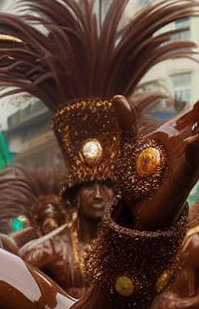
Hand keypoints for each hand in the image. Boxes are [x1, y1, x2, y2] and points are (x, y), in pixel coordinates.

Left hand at [113, 95, 198, 230]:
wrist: (139, 211)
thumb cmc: (140, 180)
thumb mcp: (130, 148)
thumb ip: (126, 123)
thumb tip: (117, 97)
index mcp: (177, 137)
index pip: (195, 113)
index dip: (197, 106)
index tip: (194, 100)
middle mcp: (188, 149)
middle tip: (197, 105)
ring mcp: (189, 165)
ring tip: (198, 118)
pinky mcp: (183, 181)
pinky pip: (191, 165)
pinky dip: (193, 152)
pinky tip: (190, 140)